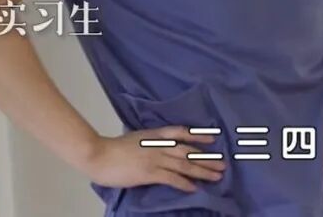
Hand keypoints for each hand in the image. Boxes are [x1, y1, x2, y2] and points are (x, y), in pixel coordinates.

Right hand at [85, 126, 225, 193]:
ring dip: (202, 171)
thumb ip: (150, 142)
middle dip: (207, 159)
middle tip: (223, 164)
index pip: (181, 133)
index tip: (213, 140)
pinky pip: (172, 178)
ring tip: (216, 176)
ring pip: (184, 164)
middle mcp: (159, 145)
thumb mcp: (136, 139)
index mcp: (155, 135)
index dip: (198, 137)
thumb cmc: (114, 148)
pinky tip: (194, 188)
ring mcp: (155, 158)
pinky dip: (184, 183)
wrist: (99, 155)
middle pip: (188, 151)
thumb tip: (161, 147)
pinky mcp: (149, 172)